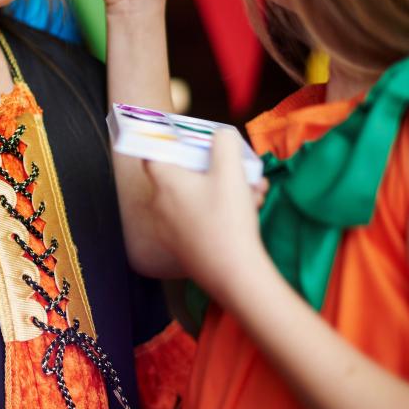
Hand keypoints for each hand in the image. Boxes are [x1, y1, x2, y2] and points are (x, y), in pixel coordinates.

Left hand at [143, 131, 266, 302]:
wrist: (234, 274)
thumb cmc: (227, 220)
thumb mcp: (230, 172)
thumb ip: (224, 143)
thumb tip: (220, 134)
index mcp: (164, 182)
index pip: (153, 151)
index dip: (170, 140)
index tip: (190, 138)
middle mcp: (160, 203)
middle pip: (185, 173)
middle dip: (217, 167)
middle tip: (241, 169)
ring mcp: (170, 226)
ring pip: (199, 195)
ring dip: (228, 188)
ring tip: (255, 191)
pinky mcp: (183, 244)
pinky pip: (200, 216)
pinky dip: (222, 209)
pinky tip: (250, 210)